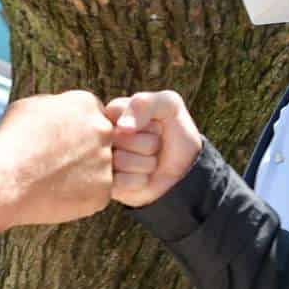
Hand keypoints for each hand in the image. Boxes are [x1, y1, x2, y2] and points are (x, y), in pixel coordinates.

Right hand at [0, 91, 112, 225]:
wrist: (5, 181)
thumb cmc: (11, 142)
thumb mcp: (29, 107)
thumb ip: (56, 105)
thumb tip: (65, 110)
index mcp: (86, 104)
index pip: (93, 115)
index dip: (75, 131)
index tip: (58, 142)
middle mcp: (102, 129)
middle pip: (101, 140)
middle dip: (84, 151)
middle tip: (57, 163)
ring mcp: (106, 161)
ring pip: (100, 169)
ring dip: (83, 175)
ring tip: (52, 180)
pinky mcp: (104, 191)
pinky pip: (96, 194)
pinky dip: (80, 197)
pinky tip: (56, 195)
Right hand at [103, 90, 200, 207]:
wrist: (186, 169)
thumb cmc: (174, 132)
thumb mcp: (169, 105)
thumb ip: (145, 103)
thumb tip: (122, 127)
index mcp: (111, 113)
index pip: (117, 112)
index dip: (145, 122)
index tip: (154, 124)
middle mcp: (102, 137)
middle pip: (121, 138)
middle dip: (147, 143)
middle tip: (153, 146)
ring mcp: (103, 162)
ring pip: (121, 161)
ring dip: (146, 163)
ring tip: (149, 161)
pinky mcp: (107, 186)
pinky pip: (122, 182)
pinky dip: (140, 181)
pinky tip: (143, 177)